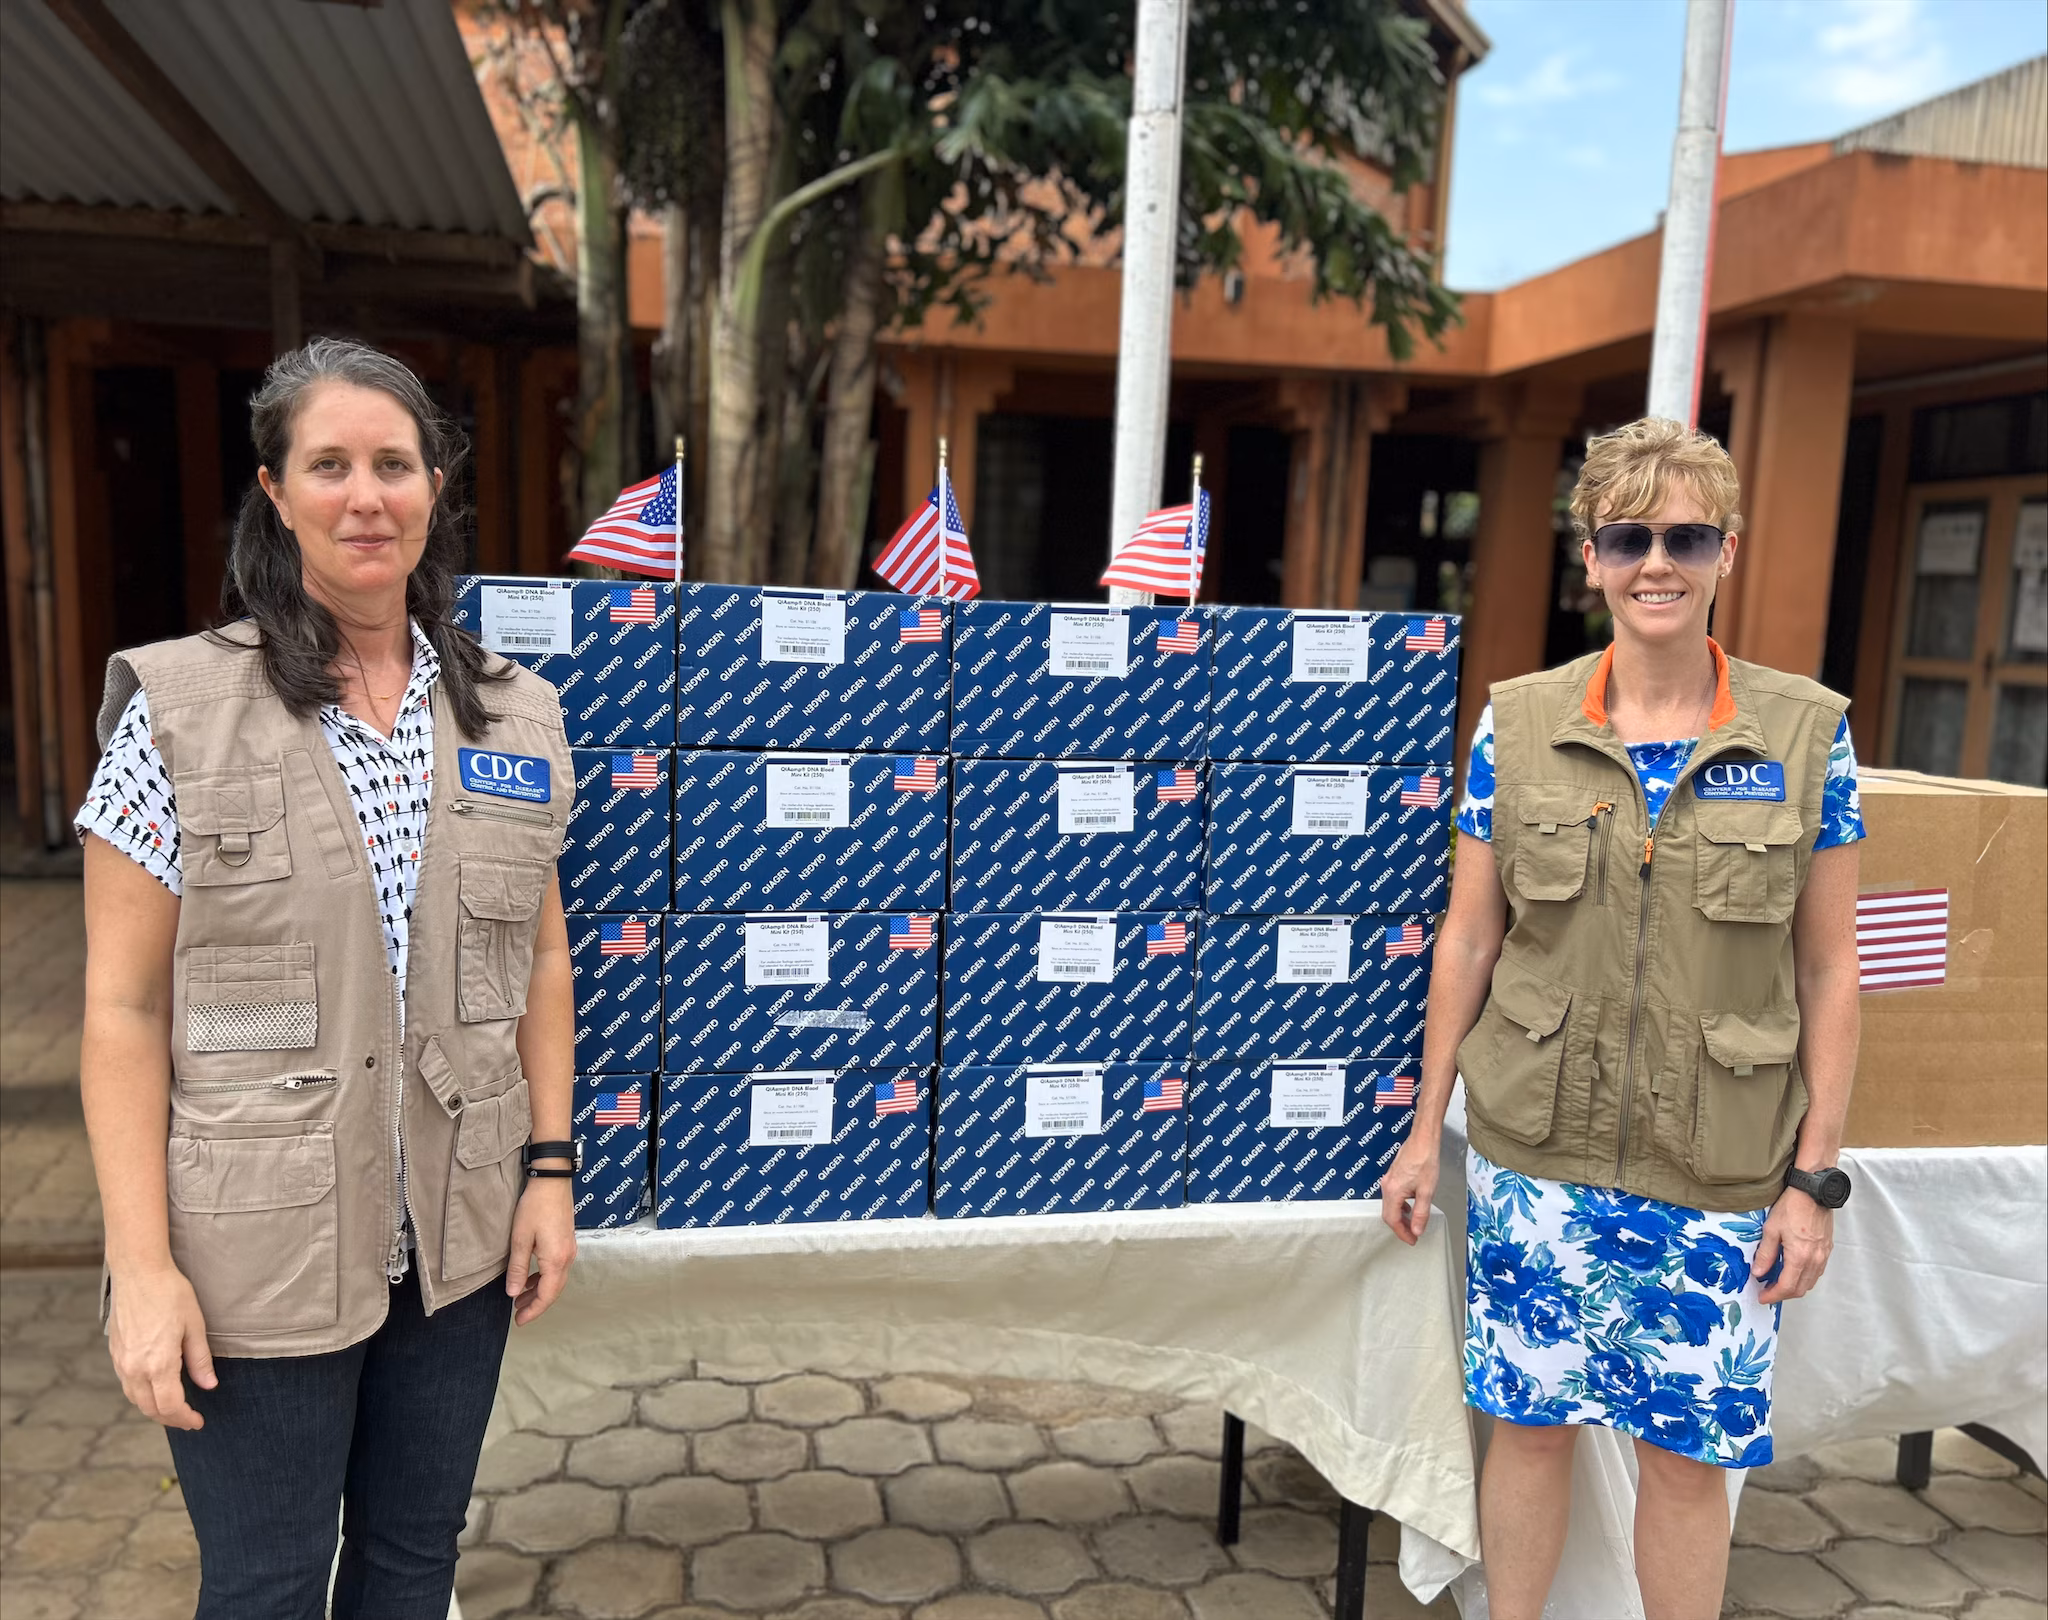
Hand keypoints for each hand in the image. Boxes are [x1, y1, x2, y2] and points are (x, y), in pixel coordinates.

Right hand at [108, 1264, 215, 1429]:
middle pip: (150, 1408)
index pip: (170, 1405)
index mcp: (158, 1363)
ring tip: (174, 1410)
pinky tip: (155, 1390)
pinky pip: (127, 1385)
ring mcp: (121, 1362)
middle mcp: (135, 1368)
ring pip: (135, 1399)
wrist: (138, 1272)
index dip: (185, 1418)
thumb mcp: (195, 1325)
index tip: (198, 1422)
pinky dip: (141, 1395)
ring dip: (154, 1409)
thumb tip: (209, 1385)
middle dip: (171, 1418)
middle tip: (189, 1420)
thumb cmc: (170, 1293)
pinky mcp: (115, 1353)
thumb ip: (200, 1360)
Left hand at [506, 1174, 576, 1325]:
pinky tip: (532, 1278)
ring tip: (521, 1298)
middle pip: (554, 1290)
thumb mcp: (520, 1239)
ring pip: (557, 1280)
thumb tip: (514, 1293)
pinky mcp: (567, 1242)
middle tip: (519, 1314)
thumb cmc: (535, 1206)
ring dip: (540, 1291)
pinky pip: (558, 1268)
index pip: (547, 1295)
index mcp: (556, 1260)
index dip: (533, 1310)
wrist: (552, 1181)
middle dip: (537, 1304)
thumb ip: (518, 1268)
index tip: (519, 1320)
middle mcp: (567, 1257)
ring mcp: (569, 1249)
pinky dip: (545, 1278)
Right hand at [1379, 1133, 1440, 1245]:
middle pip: (1388, 1214)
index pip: (1392, 1220)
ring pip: (1390, 1205)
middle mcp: (1387, 1186)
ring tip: (1413, 1224)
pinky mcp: (1393, 1175)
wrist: (1423, 1139)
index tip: (1412, 1240)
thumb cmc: (1425, 1161)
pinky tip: (1410, 1206)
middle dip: (1400, 1227)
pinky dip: (1400, 1206)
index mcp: (1393, 1191)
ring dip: (1400, 1217)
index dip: (1402, 1233)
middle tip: (1413, 1235)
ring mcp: (1389, 1180)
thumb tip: (1416, 1230)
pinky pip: (1393, 1196)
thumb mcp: (1427, 1191)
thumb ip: (1421, 1213)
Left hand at [1754, 1186, 1832, 1304]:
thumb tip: (1758, 1272)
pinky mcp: (1827, 1250)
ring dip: (1794, 1287)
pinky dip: (1804, 1278)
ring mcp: (1823, 1256)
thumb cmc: (1792, 1207)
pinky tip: (1793, 1271)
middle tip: (1768, 1291)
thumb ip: (1765, 1254)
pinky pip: (1817, 1272)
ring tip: (1778, 1282)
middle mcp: (1815, 1260)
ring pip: (1810, 1283)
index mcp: (1800, 1257)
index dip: (1773, 1296)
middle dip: (1783, 1294)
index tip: (1762, 1297)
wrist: (1813, 1192)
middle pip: (1800, 1289)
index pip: (1787, 1287)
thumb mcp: (1771, 1229)